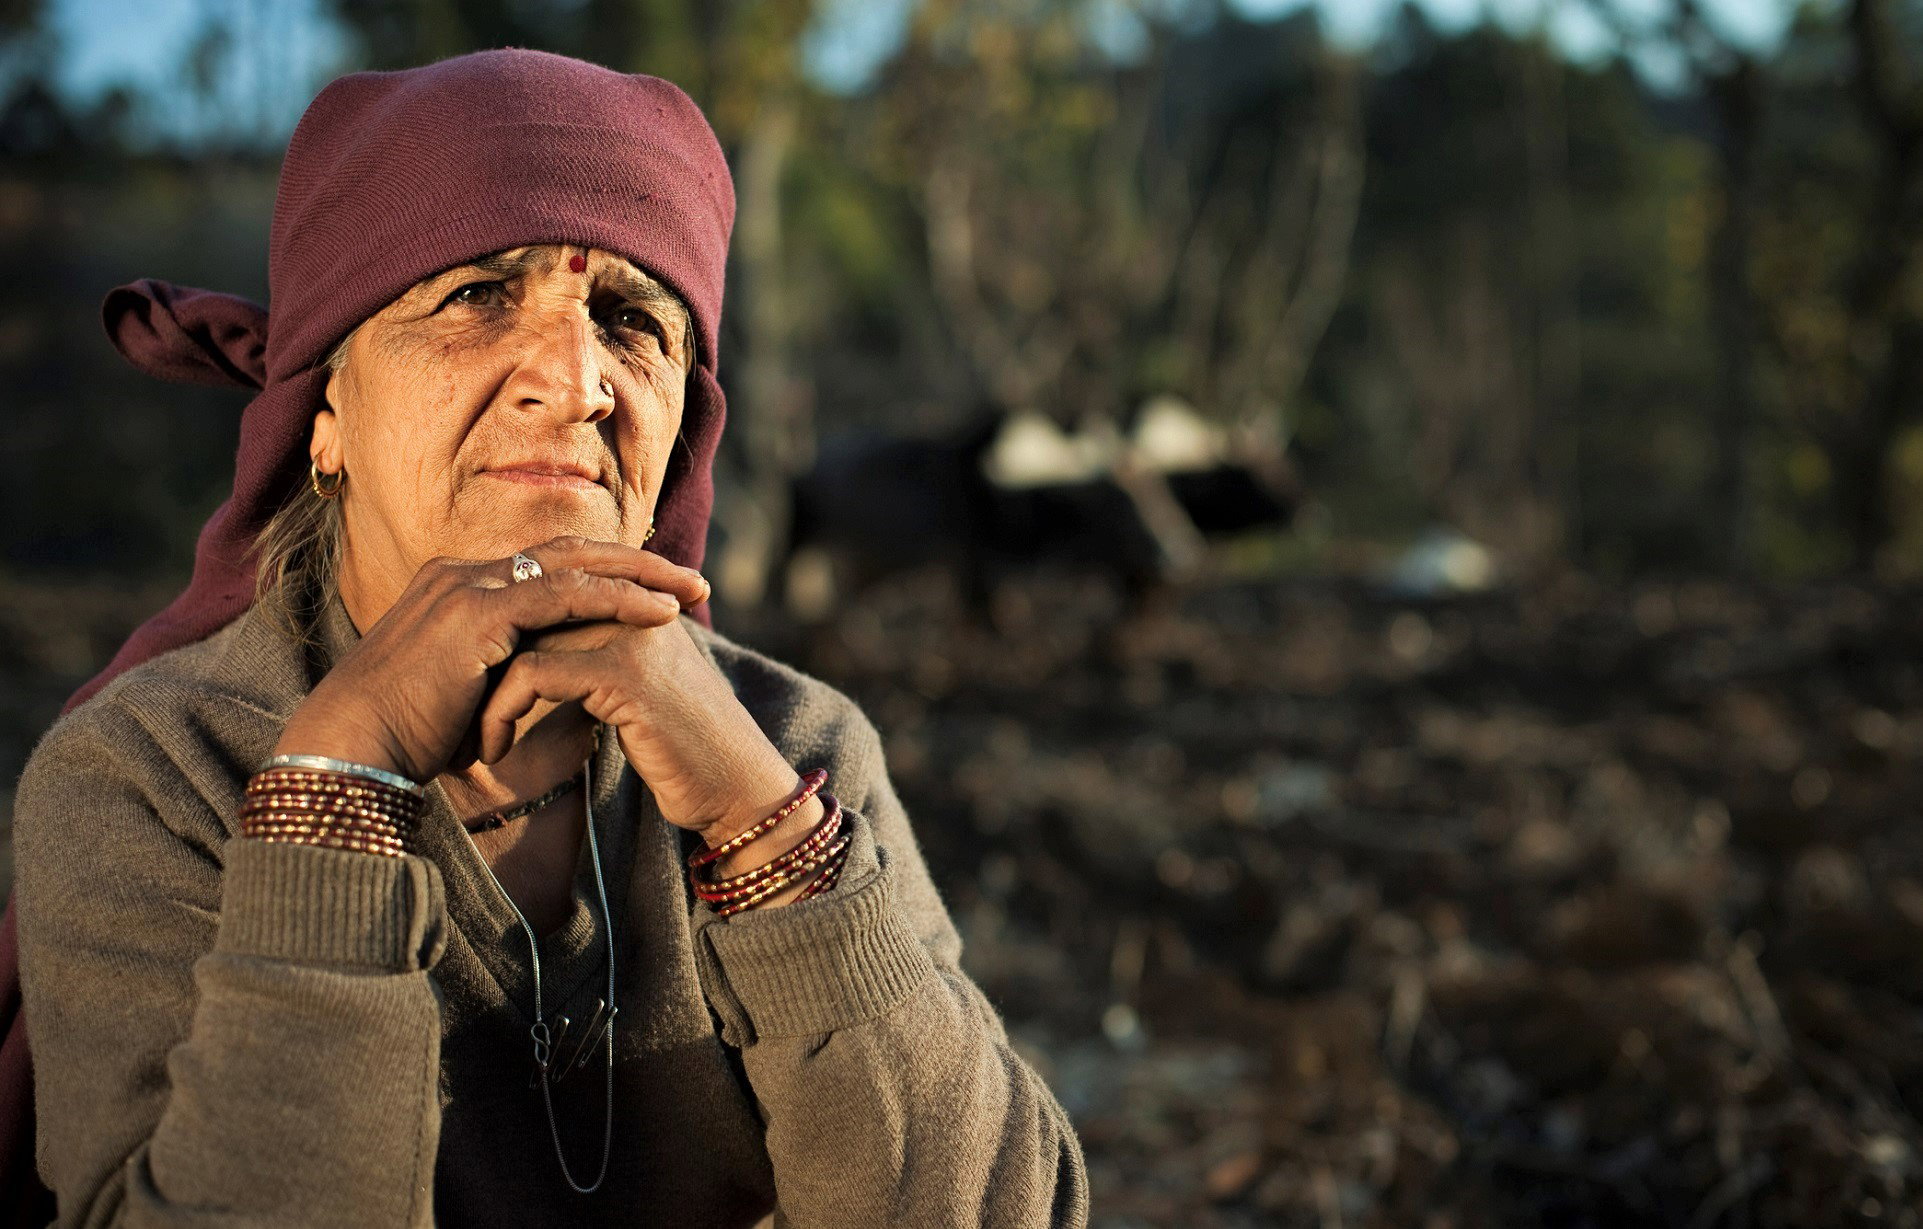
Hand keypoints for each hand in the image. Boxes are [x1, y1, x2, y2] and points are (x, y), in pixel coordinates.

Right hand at [273, 536, 708, 783]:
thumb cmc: (402, 738)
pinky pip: (564, 596)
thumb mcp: (462, 693)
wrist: (351, 749)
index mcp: (457, 587)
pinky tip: (659, 613)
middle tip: (692, 579)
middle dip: (637, 562)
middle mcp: (462, 575)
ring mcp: (468, 588)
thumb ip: (500, 674)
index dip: (605, 571)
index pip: (546, 564)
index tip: (657, 586)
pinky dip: (617, 600)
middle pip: (568, 552)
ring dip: (641, 576)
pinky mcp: (477, 614)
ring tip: (693, 592)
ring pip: (574, 566)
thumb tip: (541, 689)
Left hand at [469, 551, 804, 839]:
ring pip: (520, 640)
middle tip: (453, 712)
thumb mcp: (633, 696)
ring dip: (483, 697)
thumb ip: (591, 666)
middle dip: (482, 665)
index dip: (500, 642)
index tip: (468, 692)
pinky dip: (501, 715)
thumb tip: (530, 667)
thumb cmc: (688, 753)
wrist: (738, 787)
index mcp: (635, 602)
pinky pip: (533, 675)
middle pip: (527, 611)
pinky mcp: (624, 671)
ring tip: (473, 743)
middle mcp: (634, 604)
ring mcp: (629, 632)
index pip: (545, 596)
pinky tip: (494, 755)